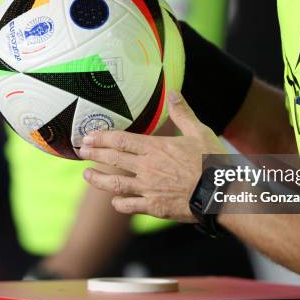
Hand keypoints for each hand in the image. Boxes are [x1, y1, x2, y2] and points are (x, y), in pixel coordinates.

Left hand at [80, 91, 226, 221]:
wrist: (219, 194)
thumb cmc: (212, 162)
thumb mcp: (199, 132)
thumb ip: (182, 113)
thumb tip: (173, 93)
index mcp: (155, 148)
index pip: (121, 140)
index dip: (102, 138)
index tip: (89, 136)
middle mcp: (146, 168)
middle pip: (113, 159)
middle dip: (94, 154)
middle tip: (80, 150)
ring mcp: (148, 189)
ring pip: (114, 184)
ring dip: (98, 179)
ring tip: (86, 176)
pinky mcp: (153, 207)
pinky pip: (129, 206)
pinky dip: (118, 203)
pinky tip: (114, 201)